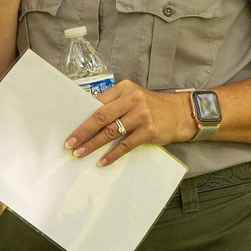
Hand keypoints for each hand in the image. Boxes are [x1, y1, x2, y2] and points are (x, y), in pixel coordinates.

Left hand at [66, 80, 196, 166]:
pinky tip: (102, 162)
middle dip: (83, 132)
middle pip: (101, 117)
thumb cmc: (152, 106)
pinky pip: (125, 145)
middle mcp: (132, 99)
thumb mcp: (133, 97)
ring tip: (80, 153)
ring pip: (110, 132)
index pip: (98, 103)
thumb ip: (114, 104)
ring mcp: (141, 115)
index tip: (70, 128)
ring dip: (93, 145)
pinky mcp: (148, 131)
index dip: (82, 117)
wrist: (180, 114)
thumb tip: (87, 119)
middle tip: (70, 143)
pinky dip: (112, 155)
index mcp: (124, 88)